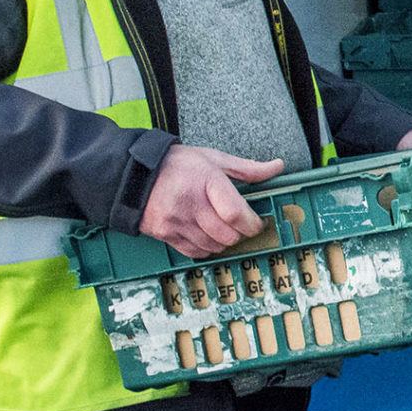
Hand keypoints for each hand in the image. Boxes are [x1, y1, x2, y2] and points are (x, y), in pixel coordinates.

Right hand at [140, 144, 280, 258]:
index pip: (236, 214)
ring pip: (213, 246)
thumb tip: (277, 166)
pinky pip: (195, 252)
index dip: (252, 224)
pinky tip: (205, 234)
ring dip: (223, 241)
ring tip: (221, 227)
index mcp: (206, 181)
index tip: (256, 223)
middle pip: (227, 235)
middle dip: (239, 233)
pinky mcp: (166, 234)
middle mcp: (190, 204)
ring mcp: (176, 221)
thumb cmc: (177, 164)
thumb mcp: (213, 159)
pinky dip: (206, 247)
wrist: (134, 174)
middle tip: (239, 225)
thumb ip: (247, 168)